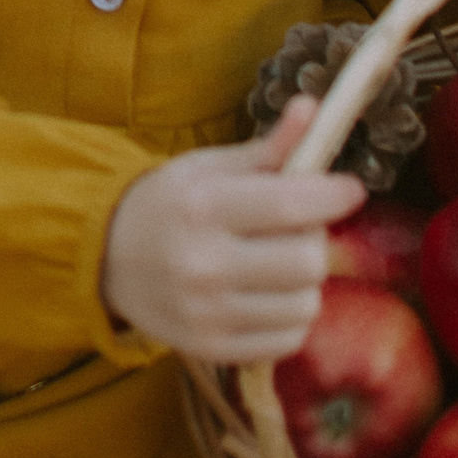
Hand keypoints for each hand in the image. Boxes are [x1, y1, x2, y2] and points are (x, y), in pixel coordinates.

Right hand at [99, 100, 363, 367]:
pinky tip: (269, 294)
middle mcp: (204, 263)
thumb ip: (267, 148)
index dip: (332, 195)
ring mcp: (209, 312)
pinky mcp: (214, 348)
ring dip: (306, 280)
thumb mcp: (208, 166)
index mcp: (202, 206)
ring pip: (306, 304)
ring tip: (280, 262)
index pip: (289, 204)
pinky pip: (290, 339)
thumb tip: (314, 108)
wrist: (106, 256)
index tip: (351, 189)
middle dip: (315, 239)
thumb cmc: (168, 203)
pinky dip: (292, 315)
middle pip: (307, 261)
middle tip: (300, 227)